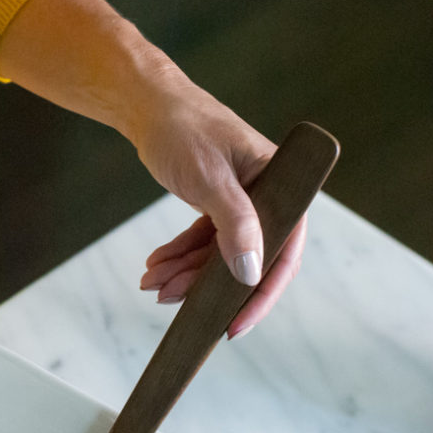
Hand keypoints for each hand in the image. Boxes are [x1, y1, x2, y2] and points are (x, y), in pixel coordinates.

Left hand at [132, 84, 305, 337]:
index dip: (260, 294)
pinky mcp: (218, 203)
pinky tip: (154, 266)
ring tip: (150, 284)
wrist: (149, 106)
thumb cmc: (183, 131)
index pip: (283, 251)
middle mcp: (268, 196)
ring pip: (219, 254)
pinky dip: (179, 256)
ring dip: (185, 273)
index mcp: (281, 185)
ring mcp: (243, 202)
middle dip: (205, 286)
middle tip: (167, 300)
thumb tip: (252, 276)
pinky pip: (203, 242)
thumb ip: (235, 226)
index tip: (233, 327)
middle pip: (246, 259)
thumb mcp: (209, 179)